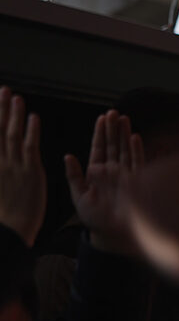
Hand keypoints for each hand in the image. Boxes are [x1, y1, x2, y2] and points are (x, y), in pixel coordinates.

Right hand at [0, 88, 44, 245]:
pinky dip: (30, 132)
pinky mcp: (30, 172)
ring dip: (14, 114)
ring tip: (16, 97)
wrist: (8, 231)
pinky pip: (29, 147)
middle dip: (0, 108)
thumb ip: (1, 165)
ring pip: (12, 134)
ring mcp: (14, 166)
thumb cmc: (3, 213)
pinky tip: (33, 118)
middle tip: (3, 89)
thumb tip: (1, 152)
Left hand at [64, 111, 144, 253]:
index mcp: (97, 173)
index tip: (101, 118)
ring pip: (125, 151)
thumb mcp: (78, 196)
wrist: (109, 234)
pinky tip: (135, 138)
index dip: (99, 133)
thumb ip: (74, 176)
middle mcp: (112, 172)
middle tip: (113, 112)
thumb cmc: (93, 218)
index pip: (98, 149)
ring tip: (124, 118)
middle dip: (113, 129)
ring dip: (124, 135)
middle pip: (113, 146)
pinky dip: (136, 150)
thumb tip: (68, 156)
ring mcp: (125, 176)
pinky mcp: (136, 183)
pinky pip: (137, 164)